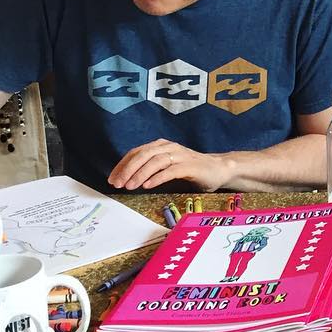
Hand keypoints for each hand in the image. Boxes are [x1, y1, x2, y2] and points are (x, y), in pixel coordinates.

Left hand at [108, 139, 234, 191]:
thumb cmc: (190, 170)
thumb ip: (150, 168)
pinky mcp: (191, 166)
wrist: (218, 169)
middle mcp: (170, 147)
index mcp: (161, 146)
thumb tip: (126, 179)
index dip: (122, 165)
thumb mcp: (167, 166)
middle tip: (117, 183)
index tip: (112, 179)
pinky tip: (148, 185)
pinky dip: (158, 177)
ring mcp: (181, 155)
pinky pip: (171, 170)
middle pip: (143, 154)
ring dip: (140, 174)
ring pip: (156, 161)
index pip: (136, 152)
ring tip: (130, 186)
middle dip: (128, 169)